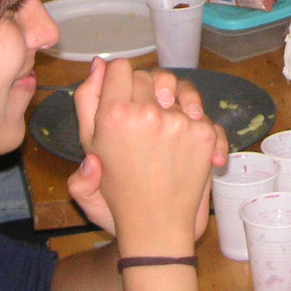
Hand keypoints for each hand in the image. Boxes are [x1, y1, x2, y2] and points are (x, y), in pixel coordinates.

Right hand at [68, 57, 219, 251]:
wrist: (155, 226)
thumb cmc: (118, 189)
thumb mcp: (90, 148)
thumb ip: (87, 102)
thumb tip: (98, 64)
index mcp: (113, 115)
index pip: (120, 68)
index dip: (121, 78)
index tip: (123, 92)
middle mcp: (147, 114)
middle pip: (148, 75)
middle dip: (145, 90)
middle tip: (143, 114)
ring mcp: (178, 123)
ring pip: (177, 87)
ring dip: (173, 99)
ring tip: (167, 120)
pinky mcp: (204, 134)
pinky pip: (200, 109)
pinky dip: (195, 120)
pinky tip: (185, 137)